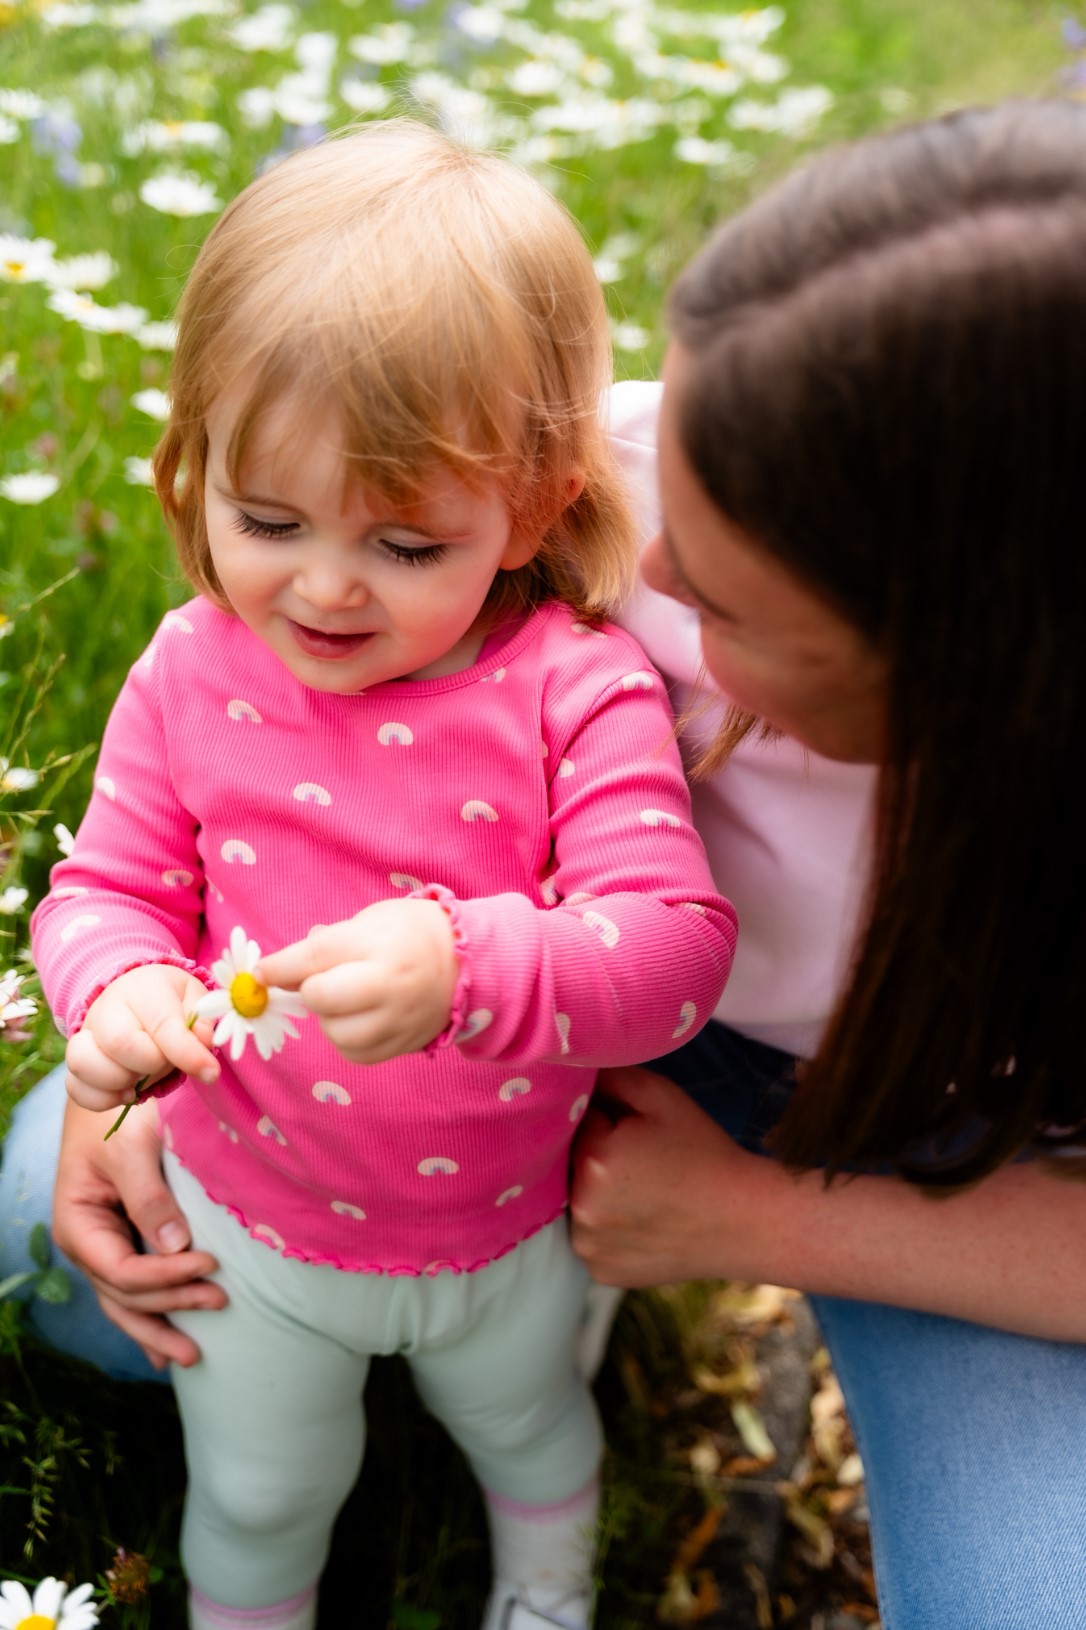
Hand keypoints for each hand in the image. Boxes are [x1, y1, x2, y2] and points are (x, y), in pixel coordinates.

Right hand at [52, 1097, 226, 1368]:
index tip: (209, 1263)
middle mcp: (86, 1243)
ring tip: (195, 1355)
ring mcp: (102, 1245)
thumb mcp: (131, 1149)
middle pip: (124, 1296)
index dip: (164, 1275)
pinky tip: (168, 1346)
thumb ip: (150, 1198)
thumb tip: (176, 1247)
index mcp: (78, 1224)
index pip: (121, 1270)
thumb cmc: (117, 1112)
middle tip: (220, 1304)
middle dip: (170, 1308)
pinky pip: (135, 1286)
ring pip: (127, 1302)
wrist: (109, 1085)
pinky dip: (152, 1314)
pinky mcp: (123, 1239)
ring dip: (161, 1325)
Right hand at [65, 964, 218, 1113]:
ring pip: (84, 1064)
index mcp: (142, 988)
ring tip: (142, 1079)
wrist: (132, 993)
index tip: (211, 1072)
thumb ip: (201, 1023)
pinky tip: (126, 1094)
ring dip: (120, 1082)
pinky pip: (75, 1088)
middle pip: (120, 1044)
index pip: (163, 1025)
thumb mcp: (193, 998)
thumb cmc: (168, 999)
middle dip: (151, 1064)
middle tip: (165, 1063)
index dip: (188, 1054)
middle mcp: (106, 1009)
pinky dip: (102, 1100)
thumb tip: (201, 1047)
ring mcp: (85, 1035)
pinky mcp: (76, 1061)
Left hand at [258, 898, 458, 1063]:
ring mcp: (399, 1018)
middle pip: (323, 998)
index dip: (278, 967)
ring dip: (329, 1020)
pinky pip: (358, 1054)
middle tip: (319, 984)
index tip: (260, 973)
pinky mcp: (405, 1044)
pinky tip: (358, 1021)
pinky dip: (347, 1040)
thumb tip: (281, 970)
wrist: (468, 961)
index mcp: (378, 942)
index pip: (314, 956)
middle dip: (310, 992)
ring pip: (338, 1034)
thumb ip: (327, 942)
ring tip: (345, 1003)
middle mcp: (389, 982)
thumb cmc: (410, 933)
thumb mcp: (370, 920)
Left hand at [571, 1065, 757, 1287]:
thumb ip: (610, 1075)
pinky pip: (589, 1238)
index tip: (636, 1132)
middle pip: (571, 1165)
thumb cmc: (704, 1152)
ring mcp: (589, 1247)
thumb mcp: (661, 1096)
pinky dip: (605, 1228)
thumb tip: (572, 1070)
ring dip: (595, 1193)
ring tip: (641, 1192)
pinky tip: (639, 1220)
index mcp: (594, 1159)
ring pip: (576, 1202)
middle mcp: (582, 1208)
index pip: (576, 1123)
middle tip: (642, 1163)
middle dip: (596, 1157)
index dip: (606, 1121)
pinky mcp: (601, 1273)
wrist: (746, 1220)